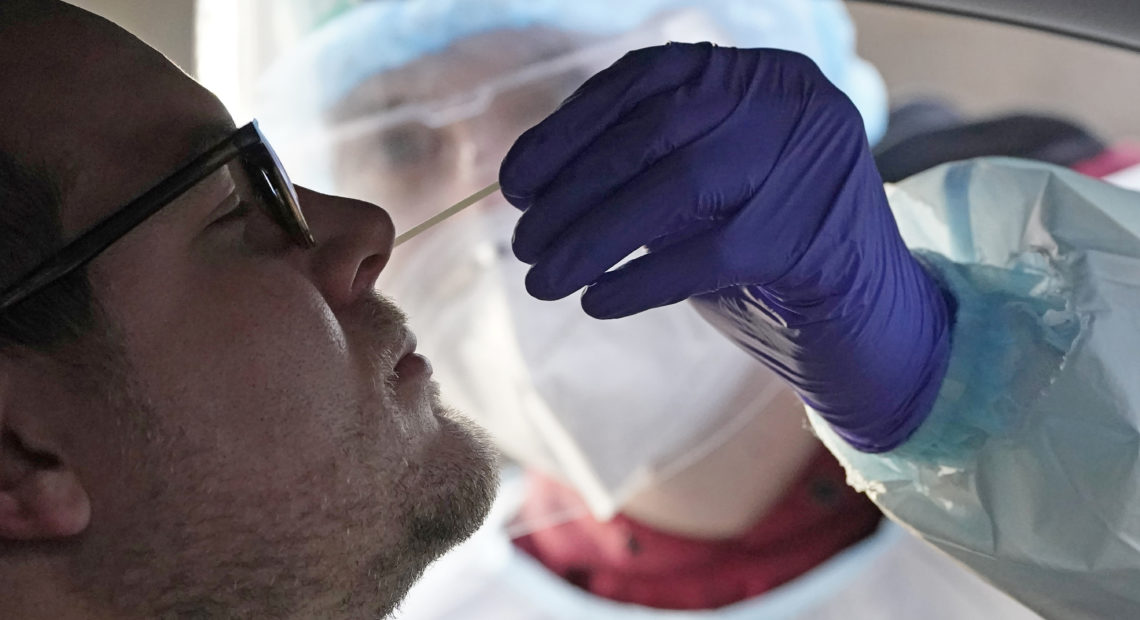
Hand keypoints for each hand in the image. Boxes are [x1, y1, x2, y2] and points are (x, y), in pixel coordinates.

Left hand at [499, 43, 951, 451]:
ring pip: (676, 187)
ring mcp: (812, 162)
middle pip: (654, 132)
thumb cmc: (768, 251)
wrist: (868, 321)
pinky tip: (596, 303)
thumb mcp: (704, 189)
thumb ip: (640, 166)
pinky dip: (640, 280)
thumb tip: (532, 179)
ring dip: (593, 238)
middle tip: (523, 243)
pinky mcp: (815, 235)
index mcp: (761, 75)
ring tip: (542, 278)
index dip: (568, 130)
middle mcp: (793, 101)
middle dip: (573, 191)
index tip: (515, 181)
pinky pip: (705, 254)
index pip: (646, 80)